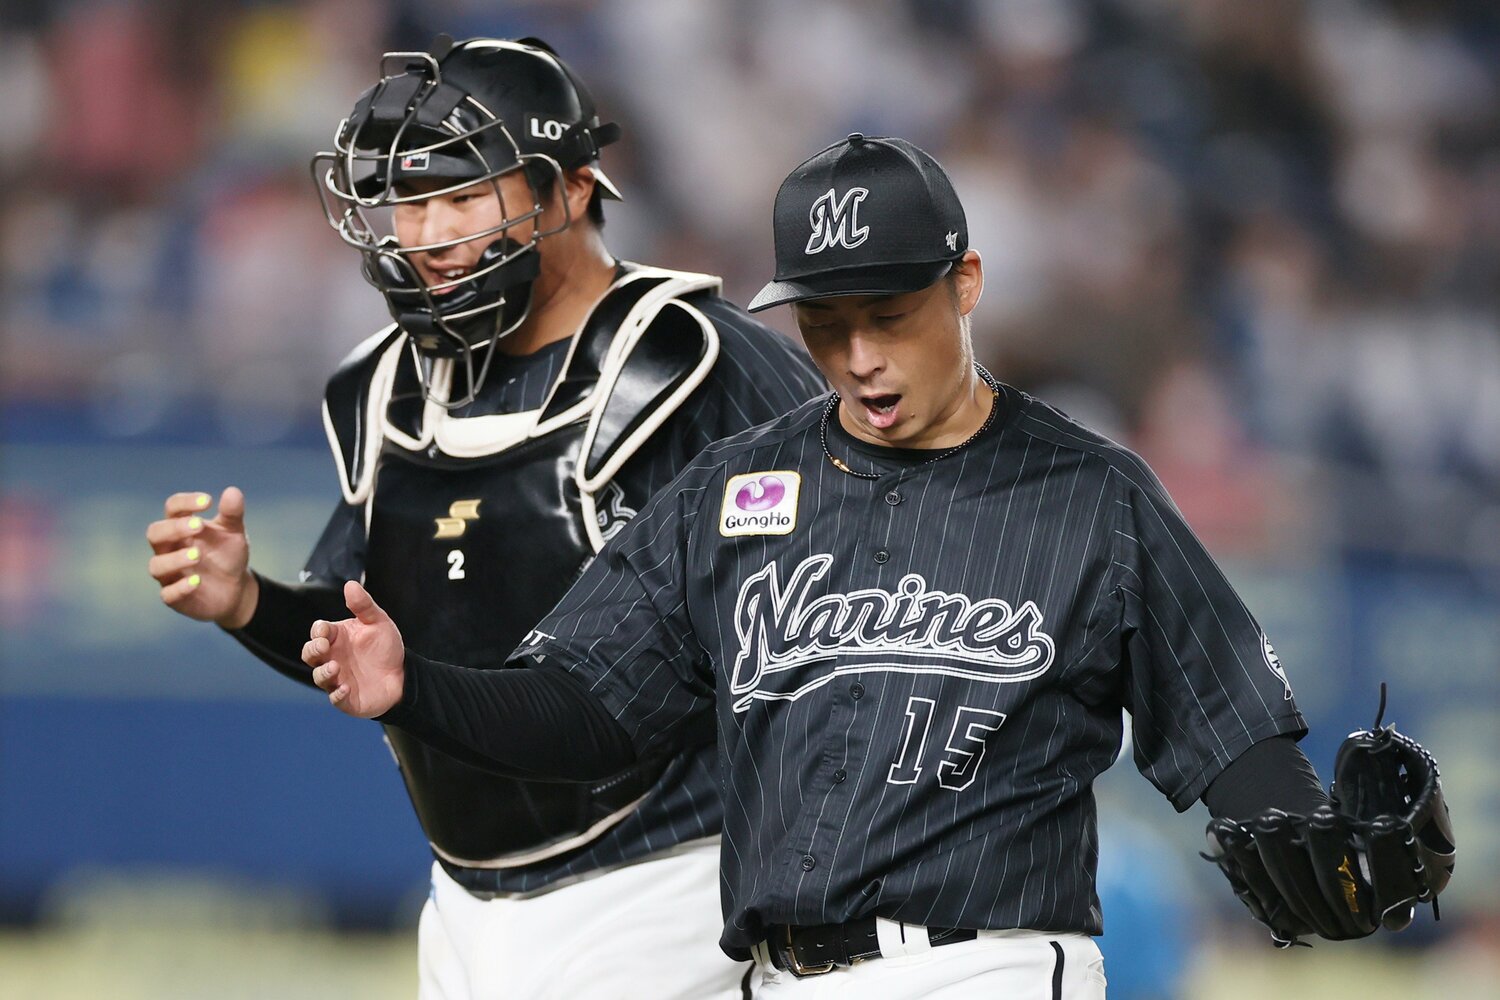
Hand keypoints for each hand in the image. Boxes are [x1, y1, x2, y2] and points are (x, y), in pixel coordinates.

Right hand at [146, 487, 257, 627]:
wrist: (236, 589)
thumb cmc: (228, 555)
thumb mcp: (234, 533)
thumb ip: (232, 514)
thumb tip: (233, 491)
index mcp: (181, 528)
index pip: (172, 509)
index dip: (185, 502)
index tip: (208, 501)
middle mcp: (170, 549)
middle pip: (155, 533)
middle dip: (174, 528)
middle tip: (197, 525)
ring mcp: (170, 574)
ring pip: (157, 564)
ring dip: (175, 558)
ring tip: (197, 555)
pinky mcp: (175, 597)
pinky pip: (168, 594)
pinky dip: (180, 587)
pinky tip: (197, 581)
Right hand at [304, 581, 405, 718]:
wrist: (404, 675)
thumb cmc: (385, 647)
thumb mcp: (379, 622)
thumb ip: (364, 606)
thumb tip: (350, 584)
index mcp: (337, 638)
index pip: (319, 632)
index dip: (319, 631)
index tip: (326, 632)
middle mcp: (332, 658)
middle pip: (310, 654)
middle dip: (312, 650)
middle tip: (323, 647)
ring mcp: (338, 679)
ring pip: (319, 677)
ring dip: (323, 673)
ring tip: (336, 667)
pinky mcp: (347, 698)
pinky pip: (336, 699)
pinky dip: (337, 695)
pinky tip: (346, 688)